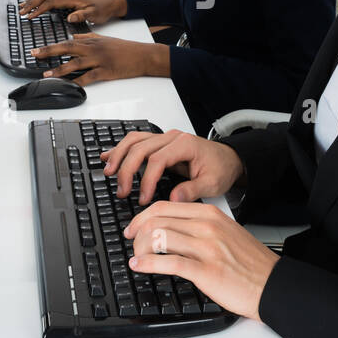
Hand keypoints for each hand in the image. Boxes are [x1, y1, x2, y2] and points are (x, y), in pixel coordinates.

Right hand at [18, 0, 126, 24]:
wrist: (109, 3)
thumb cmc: (102, 9)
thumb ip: (82, 16)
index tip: (30, 16)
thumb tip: (70, 17)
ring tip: (23, 5)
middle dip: (31, 3)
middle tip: (21, 12)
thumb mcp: (94, 15)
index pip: (50, 2)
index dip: (39, 9)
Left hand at [29, 33, 167, 84]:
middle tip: (35, 55)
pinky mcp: (106, 71)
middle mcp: (93, 49)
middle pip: (67, 49)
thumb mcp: (105, 38)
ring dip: (59, 69)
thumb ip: (87, 37)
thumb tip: (73, 37)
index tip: (37, 49)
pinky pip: (89, 77)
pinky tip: (69, 85)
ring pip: (75, 63)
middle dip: (49, 52)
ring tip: (47, 74)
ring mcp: (99, 60)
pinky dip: (78, 81)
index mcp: (92, 41)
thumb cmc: (124, 48)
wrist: (142, 55)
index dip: (50, 46)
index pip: (67, 42)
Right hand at [102, 129, 243, 203]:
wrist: (228, 159)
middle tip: (122, 191)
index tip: (143, 199)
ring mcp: (165, 138)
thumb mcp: (212, 183)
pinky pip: (136, 141)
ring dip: (119, 156)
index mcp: (185, 144)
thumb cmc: (221, 169)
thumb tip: (173, 199)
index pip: (157, 159)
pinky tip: (108, 156)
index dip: (147, 180)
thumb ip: (192, 190)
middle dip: (127, 170)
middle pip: (141, 148)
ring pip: (134, 141)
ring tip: (109, 172)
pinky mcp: (160, 143)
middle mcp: (172, 137)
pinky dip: (121, 148)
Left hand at [123, 201, 278, 320]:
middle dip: (137, 232)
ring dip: (140, 249)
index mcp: (210, 214)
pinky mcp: (206, 270)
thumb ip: (200, 226)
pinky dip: (147, 264)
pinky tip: (139, 267)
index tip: (133, 228)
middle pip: (157, 219)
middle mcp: (207, 226)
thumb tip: (170, 229)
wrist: (272, 284)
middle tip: (131, 244)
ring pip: (159, 237)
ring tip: (137, 259)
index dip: (142, 217)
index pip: (165, 206)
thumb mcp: (226, 232)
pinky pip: (168, 262)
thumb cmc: (250, 263)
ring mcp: (207, 247)